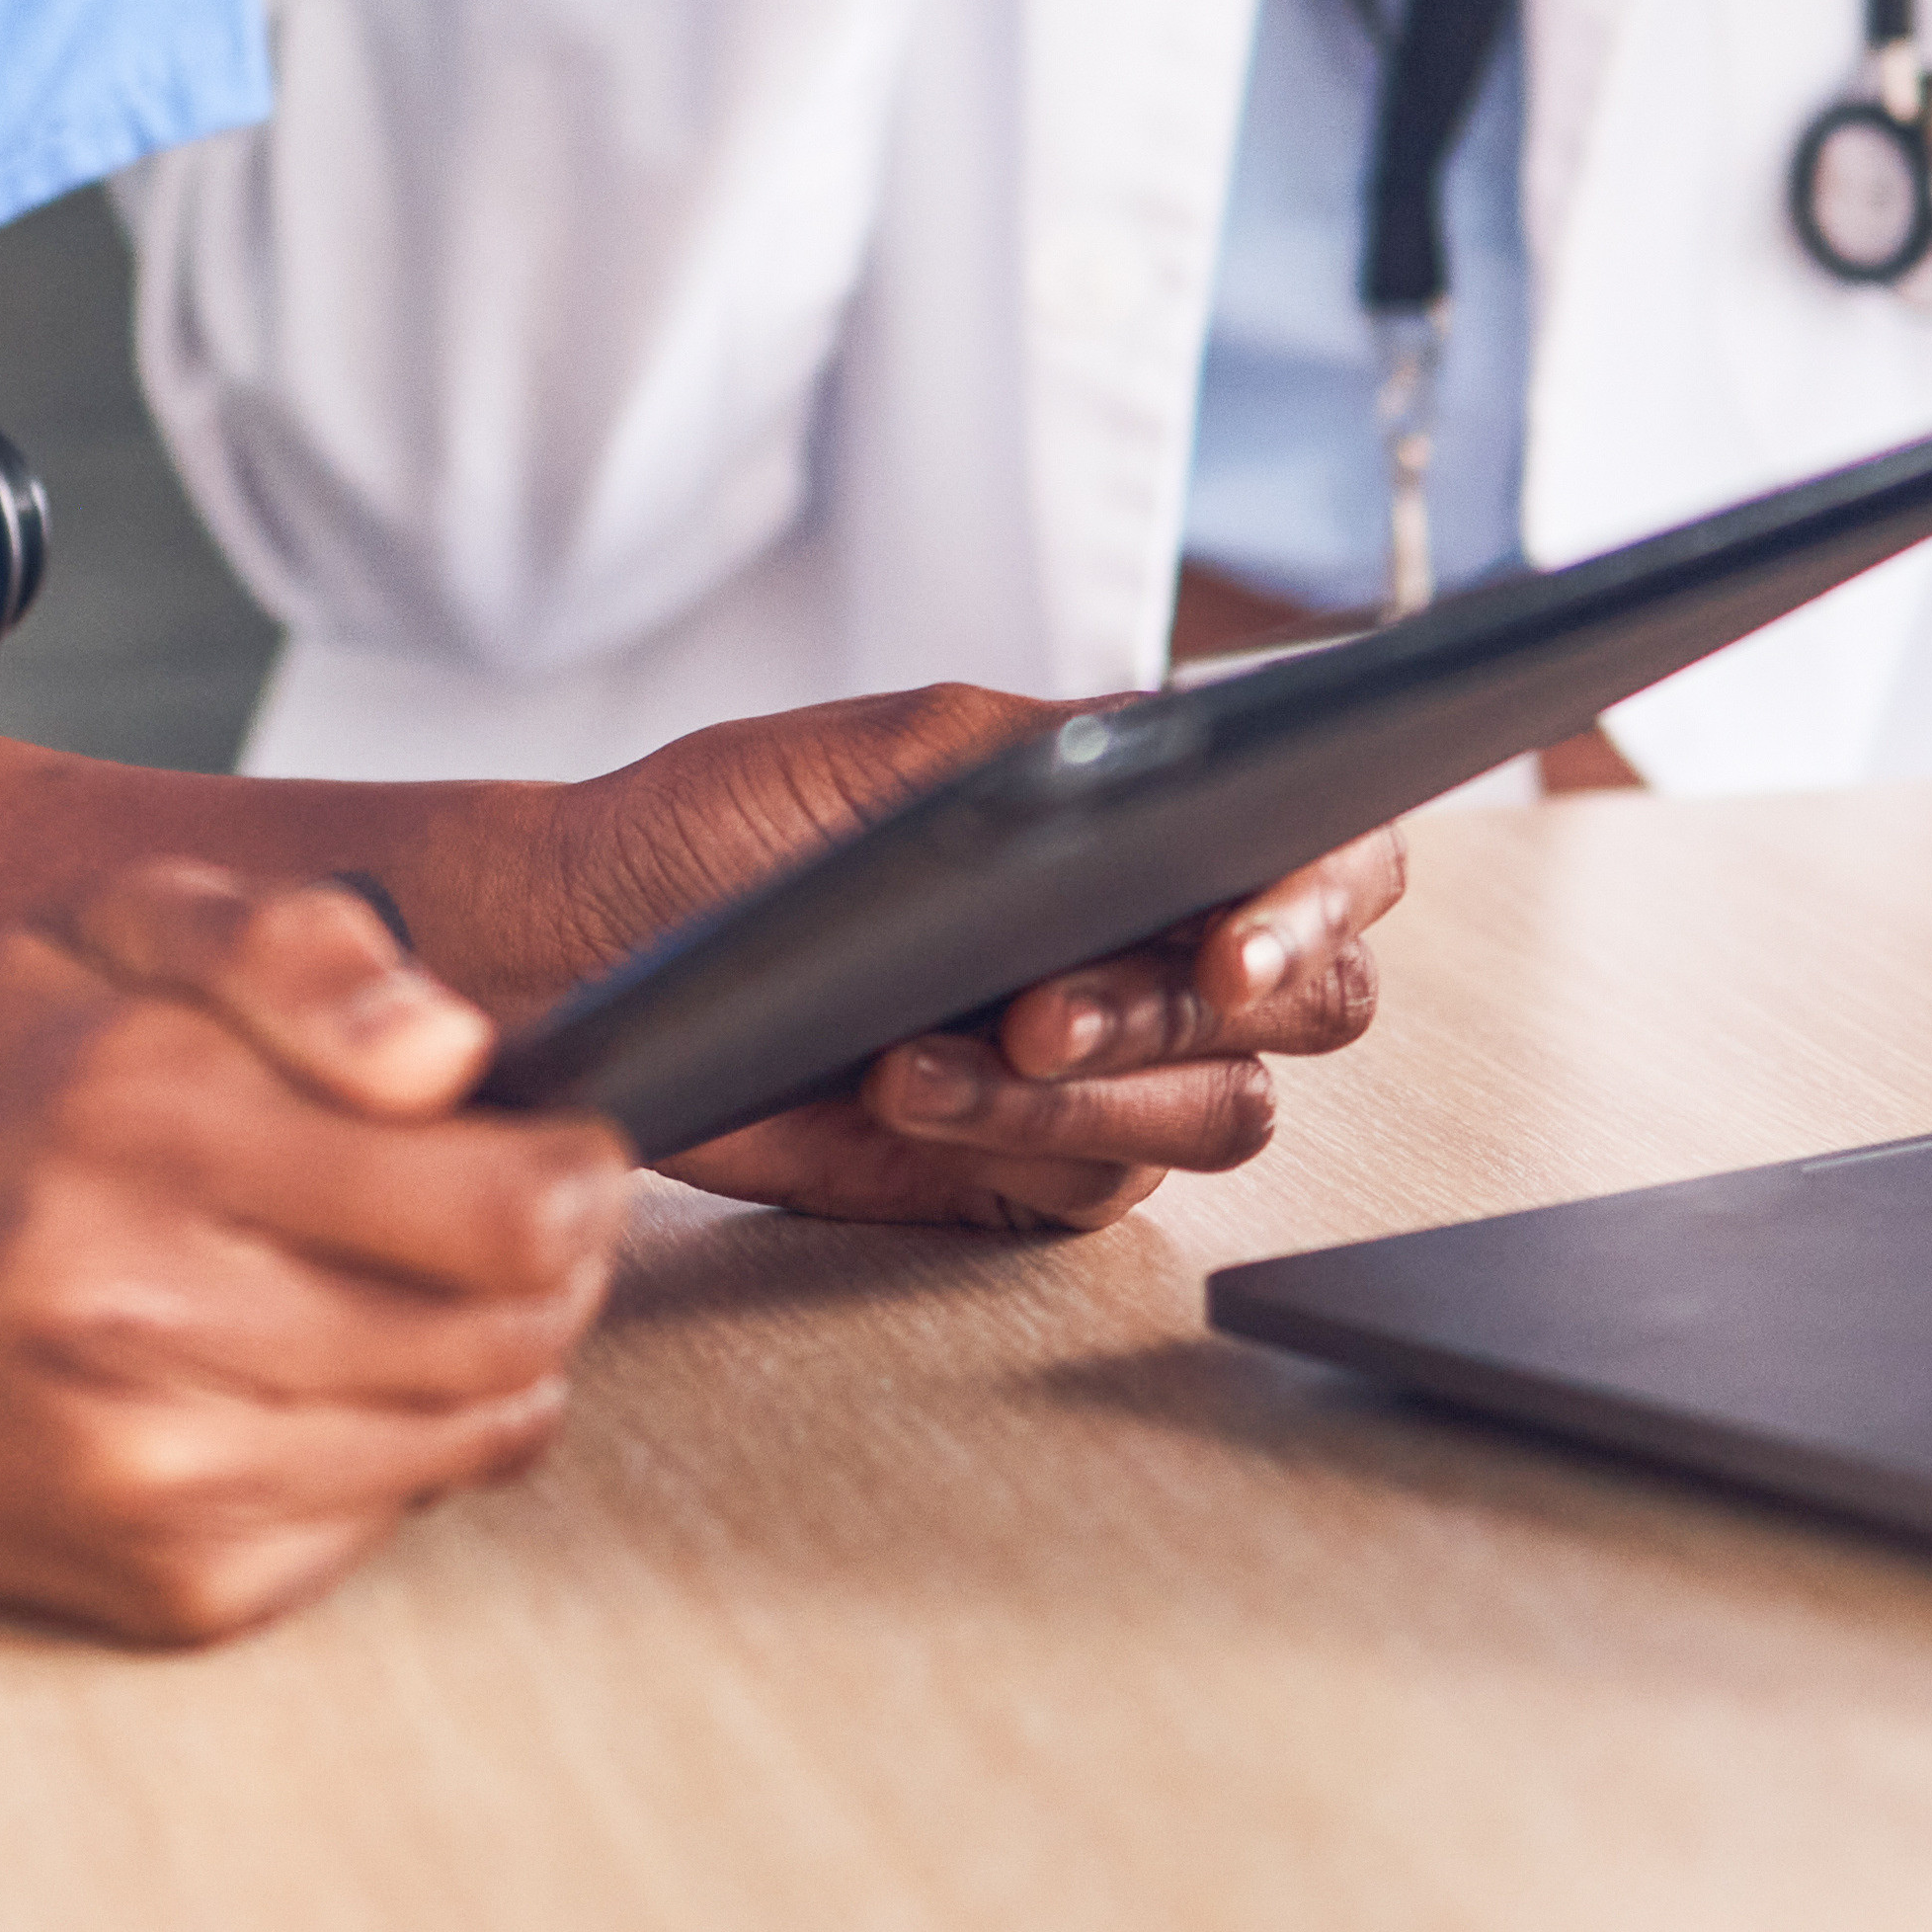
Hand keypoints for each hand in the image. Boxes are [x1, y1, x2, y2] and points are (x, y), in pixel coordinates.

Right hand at [0, 863, 622, 1645]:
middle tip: (492, 1213)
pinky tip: (295, 1379)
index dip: (574, 1165)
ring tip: (388, 1286)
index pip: (504, 1205)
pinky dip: (385, 1449)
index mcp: (136, 1123)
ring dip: (482, 1356)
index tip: (548, 1138)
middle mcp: (137, 1313)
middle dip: (551, 1261)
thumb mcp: (97, 935)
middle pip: (517, 1328)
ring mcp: (152, 1474)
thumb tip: (455, 1054)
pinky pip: (387, 1520)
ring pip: (476, 1432)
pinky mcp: (167, 1591)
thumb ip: (296, 948)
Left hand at [485, 689, 1407, 1236]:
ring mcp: (1111, 1072)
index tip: (1240, 946)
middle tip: (1054, 1010)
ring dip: (1085, 1090)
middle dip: (1188, 1011)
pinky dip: (1007, 1139)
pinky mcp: (1035, 1173)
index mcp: (1161, 826)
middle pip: (1310, 1009)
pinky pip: (1092, 1183)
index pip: (1336, 858)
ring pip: (1214, 1113)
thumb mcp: (902, 749)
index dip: (1324, 904)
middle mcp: (1160, 948)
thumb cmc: (740, 825)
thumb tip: (1187, 752)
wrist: (595, 947)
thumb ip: (1062, 748)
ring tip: (947, 1048)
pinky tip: (906, 1088)